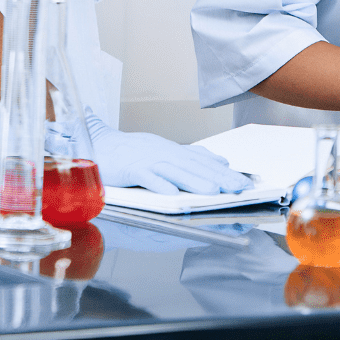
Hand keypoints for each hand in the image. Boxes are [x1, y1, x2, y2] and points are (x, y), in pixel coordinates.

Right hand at [86, 112, 249, 194]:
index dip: (223, 171)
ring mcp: (145, 159)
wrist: (95, 145)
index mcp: (171, 149)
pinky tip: (172, 195)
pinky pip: (145, 177)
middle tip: (239, 188)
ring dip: (194, 181)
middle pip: (193, 165)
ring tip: (213, 192)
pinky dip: (159, 185)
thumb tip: (219, 160)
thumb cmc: (128, 152)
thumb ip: (190, 157)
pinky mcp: (129, 168)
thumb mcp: (163, 151)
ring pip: (174, 171)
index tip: (244, 182)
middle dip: (218, 177)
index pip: (202, 160)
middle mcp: (162, 152)